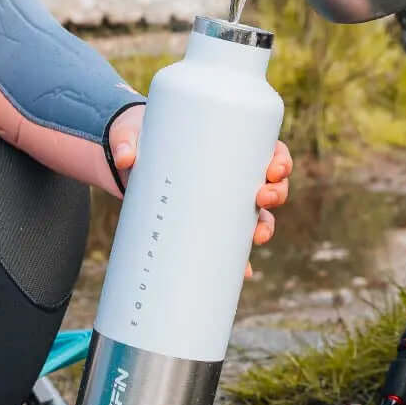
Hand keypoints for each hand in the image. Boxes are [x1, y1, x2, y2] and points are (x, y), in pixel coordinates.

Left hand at [109, 107, 292, 274]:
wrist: (124, 154)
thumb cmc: (138, 132)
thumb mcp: (130, 132)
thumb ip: (125, 141)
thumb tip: (126, 159)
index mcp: (226, 143)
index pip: (268, 149)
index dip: (280, 159)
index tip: (274, 168)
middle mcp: (230, 173)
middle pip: (270, 184)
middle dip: (277, 193)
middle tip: (263, 197)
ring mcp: (218, 198)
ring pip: (258, 214)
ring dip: (266, 226)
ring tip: (259, 235)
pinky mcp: (201, 219)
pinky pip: (228, 241)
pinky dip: (238, 259)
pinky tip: (244, 272)